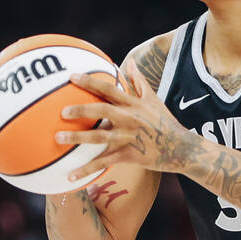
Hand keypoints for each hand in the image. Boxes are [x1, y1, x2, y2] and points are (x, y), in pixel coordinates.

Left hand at [55, 67, 205, 178]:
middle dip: (81, 110)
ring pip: (100, 137)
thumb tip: (129, 63)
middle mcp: (129, 119)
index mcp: (133, 104)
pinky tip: (70, 176)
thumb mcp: (154, 99)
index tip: (72, 77)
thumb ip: (139, 81)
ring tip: (58, 138)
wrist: (182, 148)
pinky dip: (88, 169)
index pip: (109, 89)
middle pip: (102, 111)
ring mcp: (129, 138)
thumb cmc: (166, 123)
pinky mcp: (129, 155)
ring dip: (78, 138)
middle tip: (62, 111)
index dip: (90, 82)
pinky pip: (105, 162)